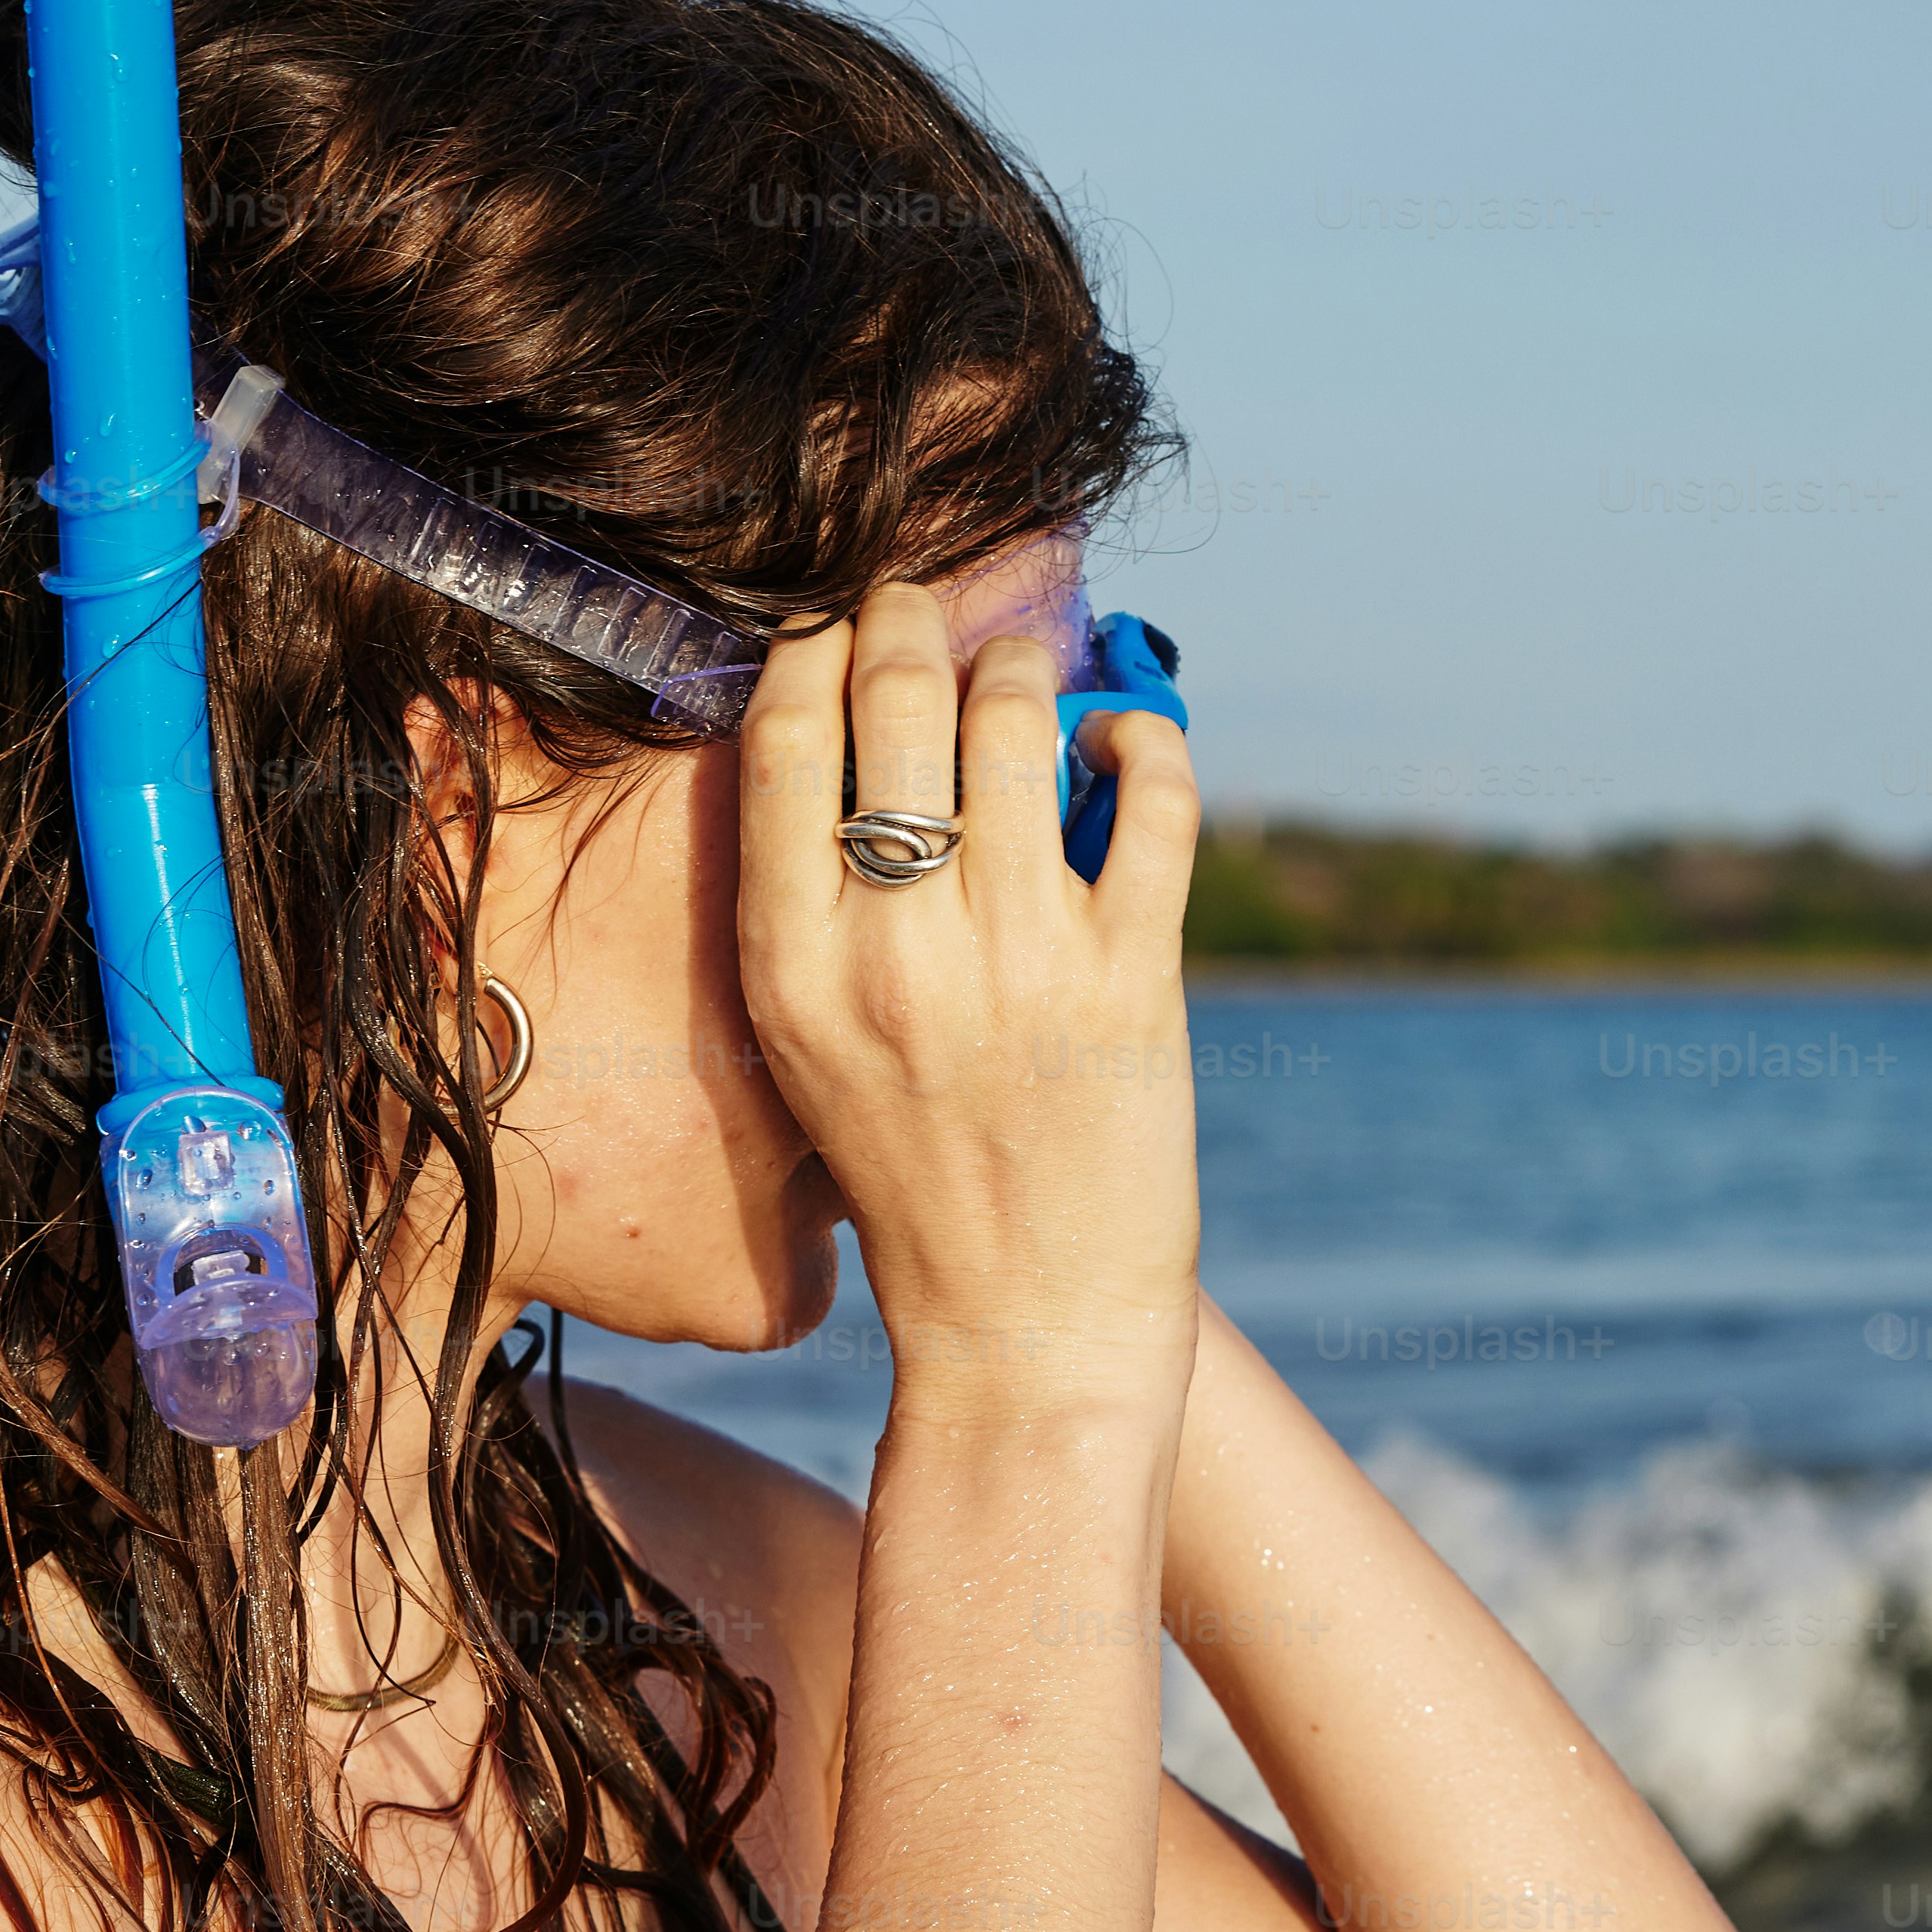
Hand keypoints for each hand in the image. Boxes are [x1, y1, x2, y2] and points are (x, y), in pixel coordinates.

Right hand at [737, 576, 1202, 1426]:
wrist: (1022, 1326)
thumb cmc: (910, 1180)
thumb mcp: (808, 1047)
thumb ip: (812, 910)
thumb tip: (852, 737)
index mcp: (789, 965)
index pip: (782, 740)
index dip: (813, 643)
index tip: (836, 614)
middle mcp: (894, 951)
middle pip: (896, 699)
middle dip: (913, 620)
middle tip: (926, 605)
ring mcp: (1018, 958)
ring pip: (1022, 719)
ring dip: (1028, 667)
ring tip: (1030, 672)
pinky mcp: (1134, 977)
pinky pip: (1150, 798)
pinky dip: (1144, 745)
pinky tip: (1125, 749)